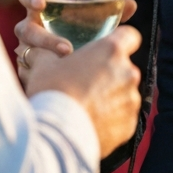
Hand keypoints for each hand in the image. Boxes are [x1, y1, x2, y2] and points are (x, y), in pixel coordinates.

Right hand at [14, 0, 141, 157]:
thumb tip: (40, 50)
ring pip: (124, 93)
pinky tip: (90, 122)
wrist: (55, 136)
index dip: (119, 41)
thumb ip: (49, 52)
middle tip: (86, 82)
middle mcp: (129, 73)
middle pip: (124, 67)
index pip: (130, 36)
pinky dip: (111, 118)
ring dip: (110, 96)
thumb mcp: (44, 64)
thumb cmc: (50, 93)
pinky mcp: (130, 125)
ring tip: (86, 106)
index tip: (106, 50)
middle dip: (109, 72)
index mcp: (112, 51)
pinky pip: (122, 117)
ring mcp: (131, 100)